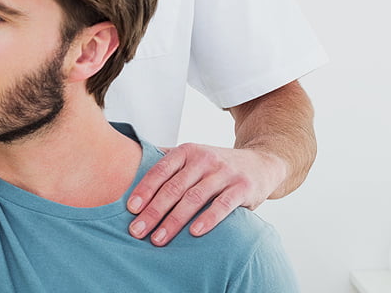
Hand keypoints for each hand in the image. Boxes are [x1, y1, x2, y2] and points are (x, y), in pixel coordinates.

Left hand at [125, 144, 287, 245]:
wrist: (262, 162)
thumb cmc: (218, 166)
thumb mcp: (193, 157)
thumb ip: (167, 163)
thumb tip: (128, 167)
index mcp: (187, 152)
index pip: (160, 171)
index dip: (143, 190)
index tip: (130, 210)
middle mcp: (204, 159)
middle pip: (173, 188)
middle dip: (152, 212)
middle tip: (136, 231)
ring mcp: (224, 172)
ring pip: (194, 198)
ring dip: (174, 221)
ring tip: (158, 239)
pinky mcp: (243, 187)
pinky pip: (222, 205)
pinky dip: (207, 219)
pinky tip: (194, 233)